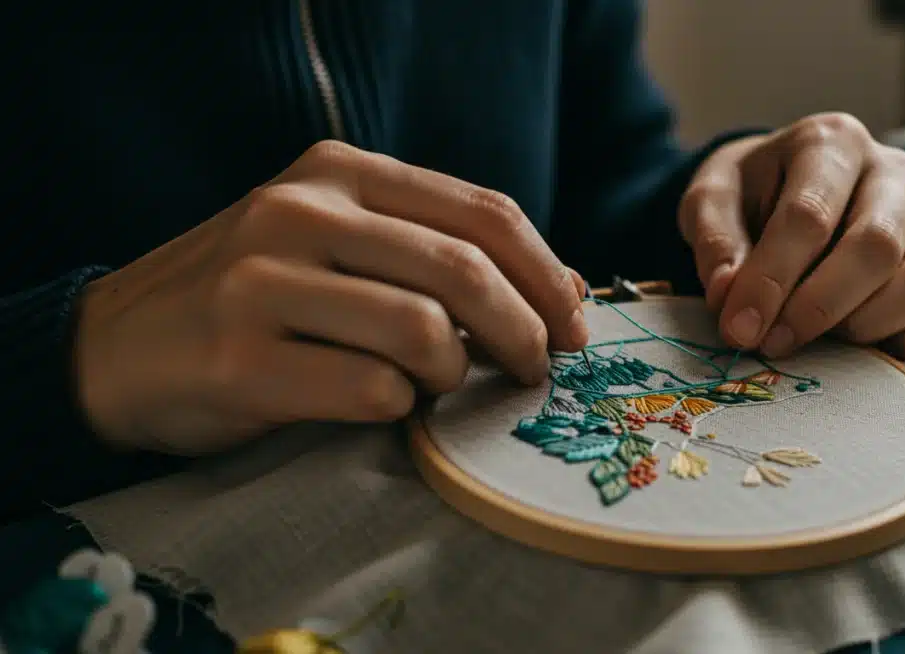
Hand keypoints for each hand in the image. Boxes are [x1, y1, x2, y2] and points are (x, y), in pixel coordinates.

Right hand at [77, 140, 586, 454]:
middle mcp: (299, 211)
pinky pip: (371, 390)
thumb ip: (436, 251)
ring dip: (455, 372)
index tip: (575, 325)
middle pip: (465, 270)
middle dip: (526, 331)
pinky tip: (385, 404)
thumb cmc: (254, 297)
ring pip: (424, 331)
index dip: (548, 274)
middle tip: (536, 371)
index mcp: (337, 170)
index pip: (483, 212)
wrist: (118, 346)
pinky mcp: (239, 360)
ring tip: (440, 384)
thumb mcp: (340, 243)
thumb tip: (563, 289)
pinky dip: (400, 407)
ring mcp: (263, 283)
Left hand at [678, 113, 904, 359]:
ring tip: (820, 338)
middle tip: (775, 342)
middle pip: (876, 247)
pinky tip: (864, 346)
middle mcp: (893, 172)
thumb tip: (730, 295)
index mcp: (831, 142)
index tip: (740, 328)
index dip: (771, 279)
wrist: (785, 192)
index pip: (809, 216)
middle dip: (819, 307)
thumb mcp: (712, 202)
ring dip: (866, 325)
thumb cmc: (750, 197)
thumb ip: (715, 243)